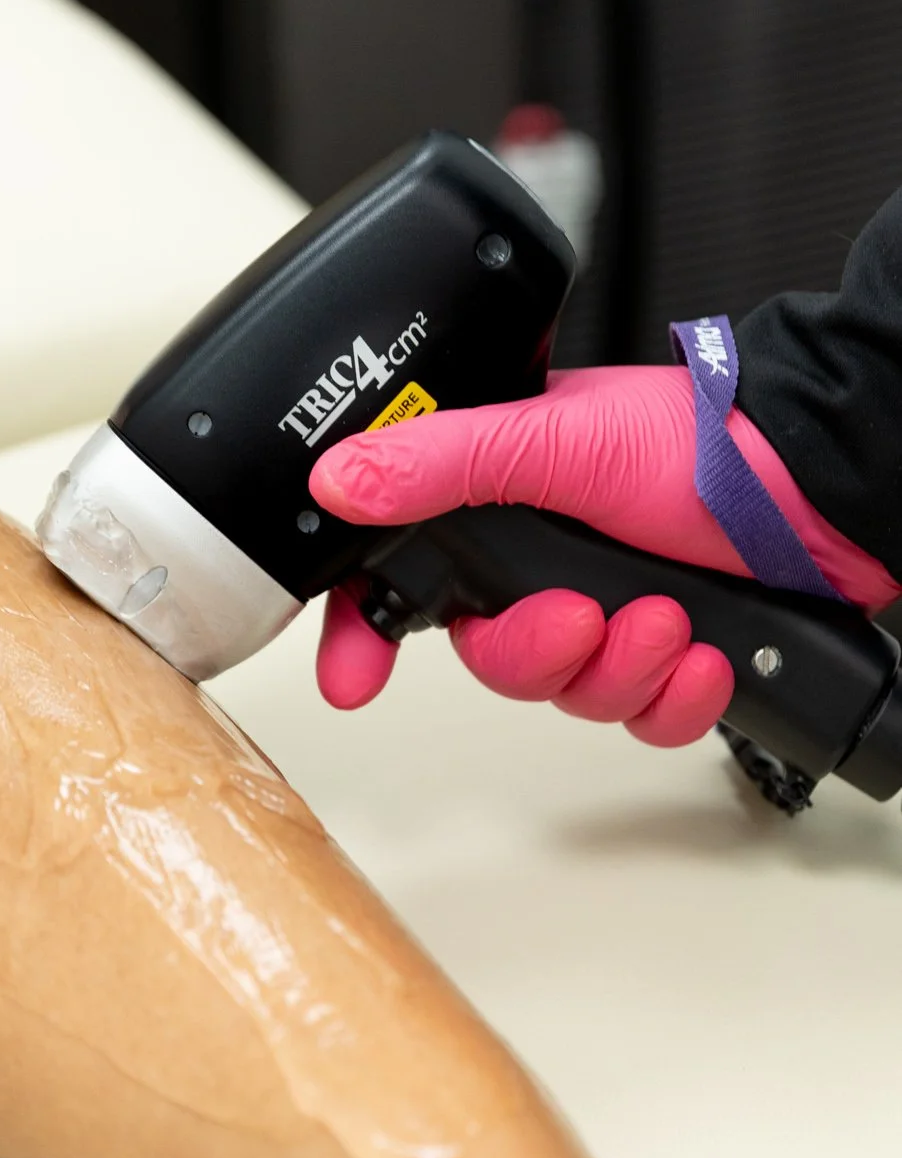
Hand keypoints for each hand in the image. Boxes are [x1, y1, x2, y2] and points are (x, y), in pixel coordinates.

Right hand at [309, 367, 898, 741]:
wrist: (821, 490)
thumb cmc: (700, 443)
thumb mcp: (552, 439)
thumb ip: (439, 463)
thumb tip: (335, 480)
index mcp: (498, 500)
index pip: (404, 575)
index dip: (367, 631)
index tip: (355, 679)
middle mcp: (543, 560)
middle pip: (489, 654)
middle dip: (538, 651)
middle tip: (581, 618)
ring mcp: (604, 609)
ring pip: (565, 694)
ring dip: (617, 671)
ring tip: (665, 622)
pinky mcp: (664, 656)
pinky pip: (638, 718)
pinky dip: (672, 697)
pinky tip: (702, 657)